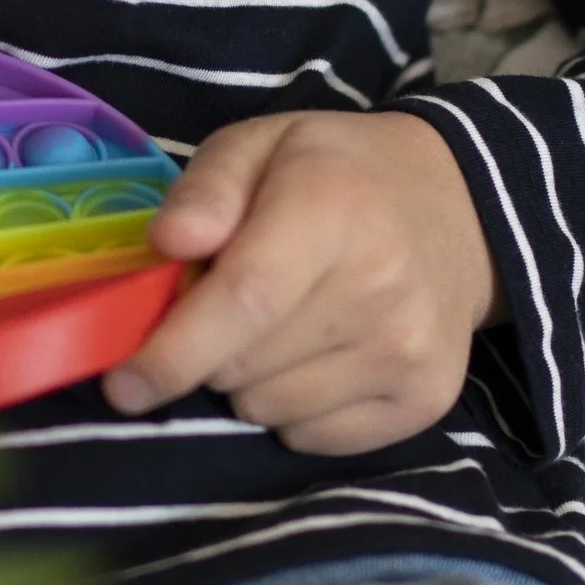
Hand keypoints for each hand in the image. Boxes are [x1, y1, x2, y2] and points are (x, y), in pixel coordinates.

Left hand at [106, 112, 495, 455]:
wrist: (459, 208)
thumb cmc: (337, 174)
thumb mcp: (262, 145)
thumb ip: (206, 188)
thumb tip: (167, 245)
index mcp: (331, 210)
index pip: (242, 302)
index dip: (171, 352)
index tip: (124, 383)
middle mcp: (380, 286)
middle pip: (243, 368)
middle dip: (206, 353)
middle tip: (228, 310)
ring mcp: (409, 350)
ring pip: (270, 410)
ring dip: (251, 381)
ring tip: (285, 326)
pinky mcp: (426, 399)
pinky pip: (313, 438)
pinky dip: (295, 411)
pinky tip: (320, 355)